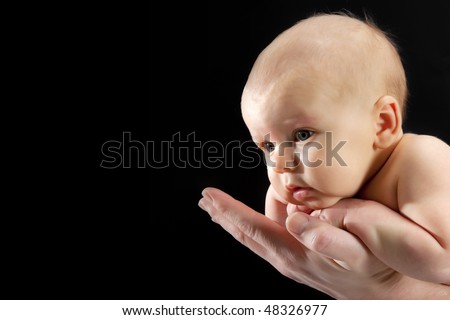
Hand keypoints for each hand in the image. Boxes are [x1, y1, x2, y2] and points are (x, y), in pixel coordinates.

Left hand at [198, 187, 449, 298]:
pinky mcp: (299, 258)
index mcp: (293, 253)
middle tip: (206, 199)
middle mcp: (285, 258)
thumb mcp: (359, 254)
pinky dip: (256, 222)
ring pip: (255, 234)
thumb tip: (294, 217)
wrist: (388, 294)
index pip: (251, 228)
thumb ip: (328, 235)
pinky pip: (269, 236)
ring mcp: (290, 259)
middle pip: (246, 232)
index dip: (229, 210)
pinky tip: (258, 214)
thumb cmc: (375, 270)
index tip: (208, 195)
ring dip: (237, 218)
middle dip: (224, 214)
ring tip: (222, 205)